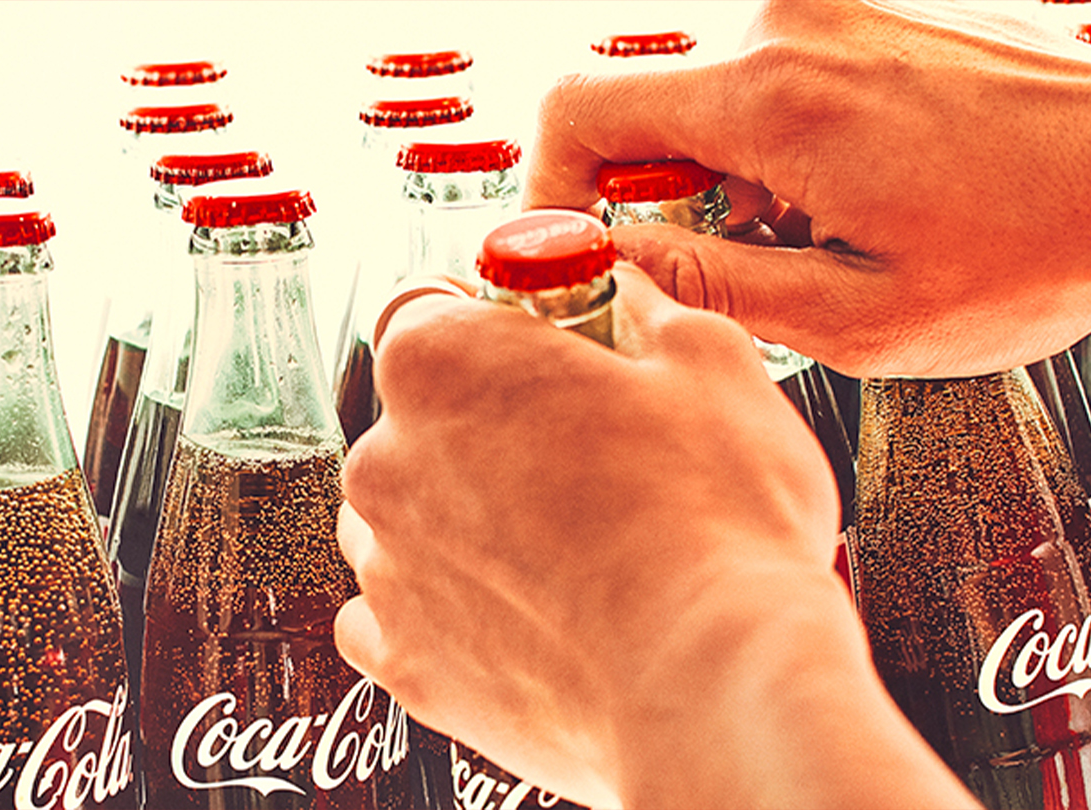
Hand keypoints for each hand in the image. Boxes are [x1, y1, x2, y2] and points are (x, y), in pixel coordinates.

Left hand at [333, 265, 975, 806]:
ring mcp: (386, 567)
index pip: (428, 307)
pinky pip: (394, 615)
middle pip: (417, 418)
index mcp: (441, 363)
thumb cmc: (718, 528)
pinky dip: (443, 610)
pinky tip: (520, 612)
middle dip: (484, 426)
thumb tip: (623, 287)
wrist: (717, 690)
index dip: (487, 321)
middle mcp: (386, 460)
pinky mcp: (402, 663)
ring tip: (564, 546)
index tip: (533, 345)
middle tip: (581, 454)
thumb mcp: (707, 360)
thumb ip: (639, 305)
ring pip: (404, 516)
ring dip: (459, 517)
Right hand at [527, 0, 1090, 376]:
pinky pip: (771, 72)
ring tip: (824, 225)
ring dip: (732, 171)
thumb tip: (614, 263)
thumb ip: (712, 286)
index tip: (570, 239)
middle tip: (739, 258)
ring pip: (711, 94)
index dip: (548, 183)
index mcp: (774, 98)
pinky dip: (780, 138)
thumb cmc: (1040, 244)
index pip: (579, 108)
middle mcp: (792, 24)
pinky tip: (856, 185)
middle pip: (646, 106)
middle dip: (662, 194)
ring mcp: (833, 4)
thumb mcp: (861, 316)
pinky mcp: (865, 5)